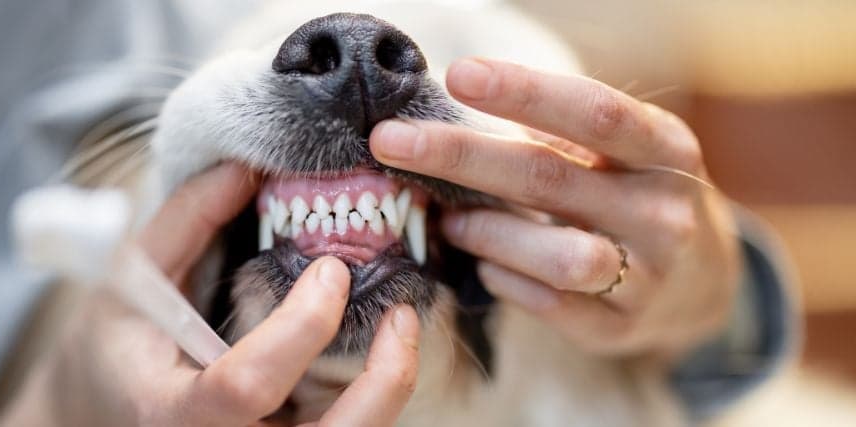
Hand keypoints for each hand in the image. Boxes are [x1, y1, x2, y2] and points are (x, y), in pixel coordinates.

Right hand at [0, 164, 420, 425]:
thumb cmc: (116, 345)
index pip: (246, 387)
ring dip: (390, 392)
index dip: (301, 329)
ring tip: (403, 330)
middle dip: (381, 383)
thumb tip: (247, 167)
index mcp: (170, 412)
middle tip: (400, 316)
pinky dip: (373, 396)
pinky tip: (384, 350)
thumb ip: (187, 221)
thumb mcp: (133, 279)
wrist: (108, 407)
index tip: (330, 270)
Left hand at [370, 58, 741, 360]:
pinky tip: (486, 264)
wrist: (703, 284)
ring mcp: (647, 276)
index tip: (458, 75)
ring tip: (450, 221)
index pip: (594, 112)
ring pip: (555, 255)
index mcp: (667, 150)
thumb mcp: (622, 154)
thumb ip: (558, 134)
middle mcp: (665, 211)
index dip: (525, 91)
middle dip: (460, 157)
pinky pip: (547, 304)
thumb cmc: (637, 196)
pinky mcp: (619, 327)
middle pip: (550, 178)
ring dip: (485, 233)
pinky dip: (503, 279)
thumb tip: (457, 108)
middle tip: (391, 142)